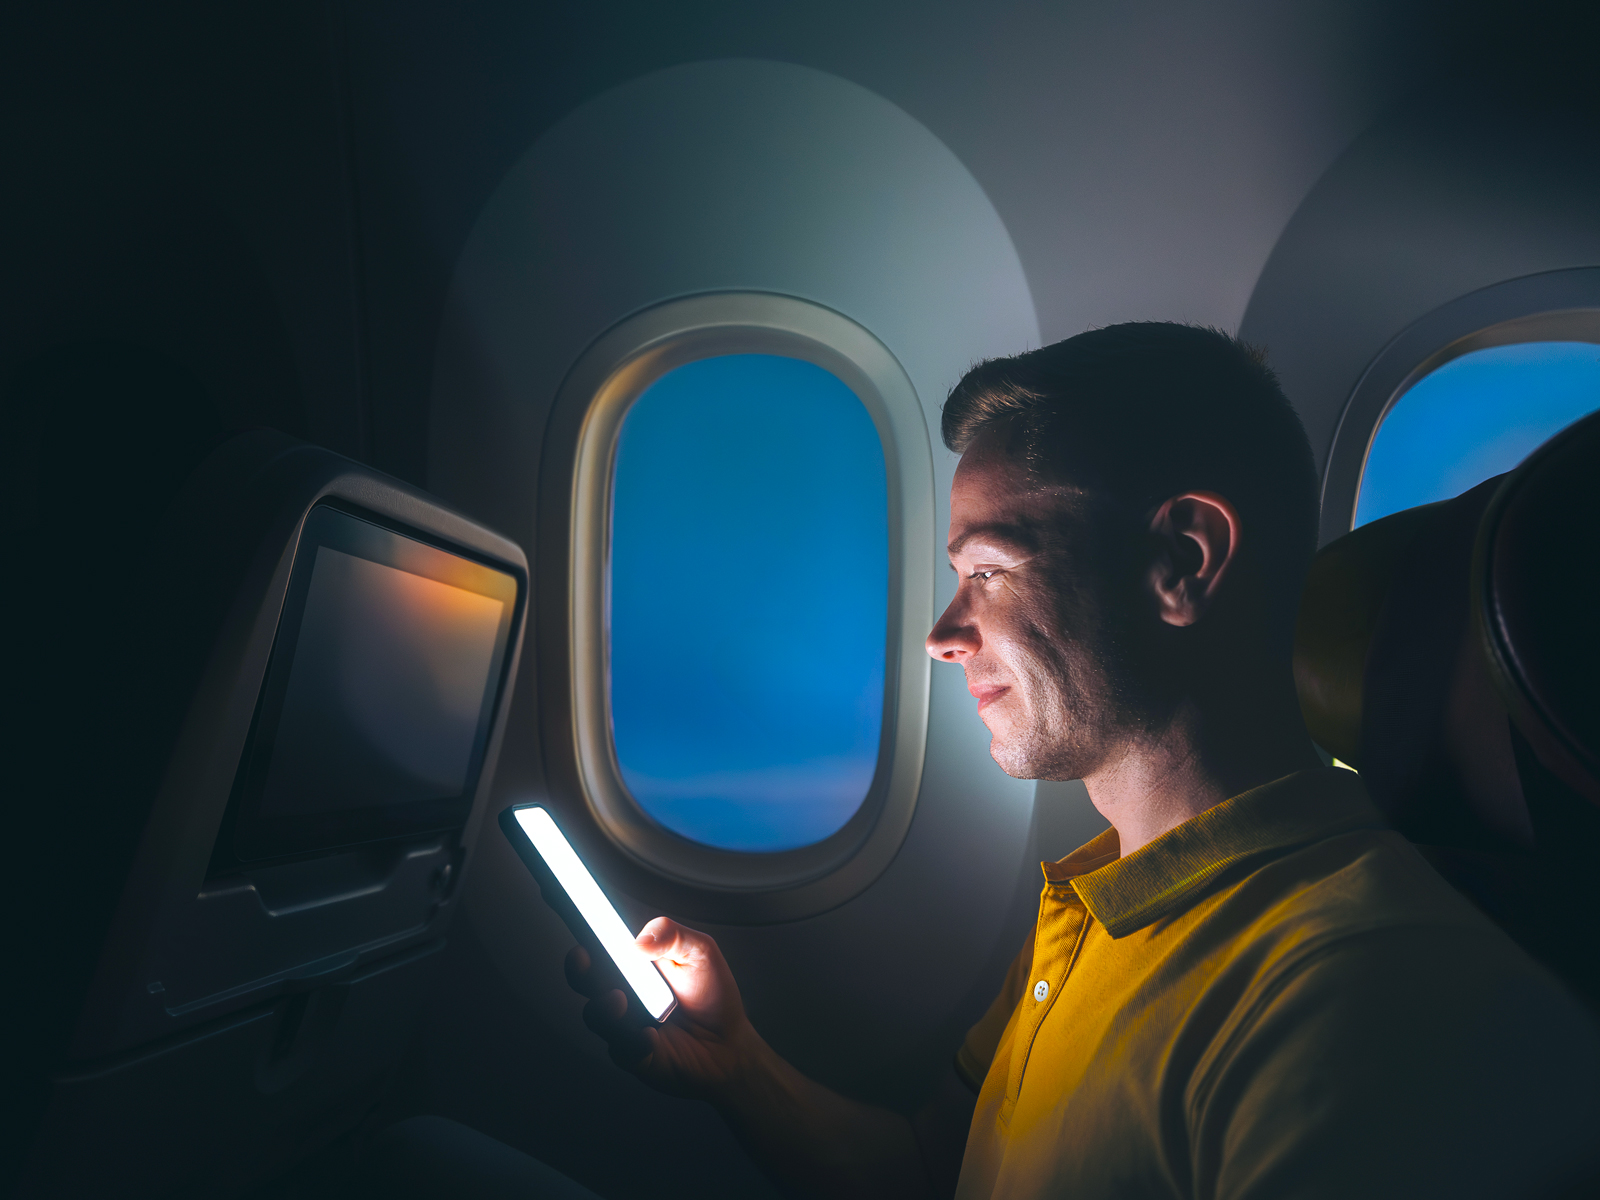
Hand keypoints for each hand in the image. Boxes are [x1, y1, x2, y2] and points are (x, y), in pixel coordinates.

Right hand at [564, 917, 761, 1100]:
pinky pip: (623, 1048)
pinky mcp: (633, 1054)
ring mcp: (622, 1022)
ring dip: (603, 1007)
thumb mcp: (700, 951)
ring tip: (619, 999)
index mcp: (631, 960)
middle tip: (583, 955)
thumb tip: (638, 941)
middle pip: (584, 975)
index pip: (596, 935)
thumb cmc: (711, 994)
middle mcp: (619, 988)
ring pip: (596, 1014)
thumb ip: (672, 935)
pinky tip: (651, 1035)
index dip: (572, 913)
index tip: (553, 889)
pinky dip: (635, 1041)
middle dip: (577, 965)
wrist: (728, 1044)